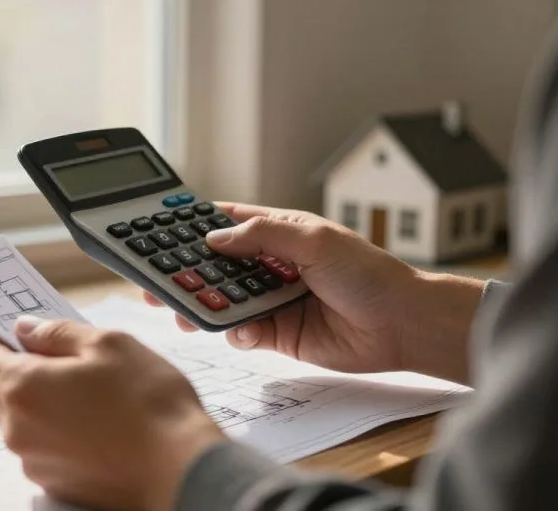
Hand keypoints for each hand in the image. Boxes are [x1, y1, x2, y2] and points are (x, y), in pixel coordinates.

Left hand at [0, 317, 226, 510]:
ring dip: (46, 406)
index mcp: (22, 388)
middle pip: (2, 392)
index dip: (4, 342)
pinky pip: (45, 449)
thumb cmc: (148, 401)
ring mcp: (34, 463)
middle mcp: (17, 430)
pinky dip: (62, 436)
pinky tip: (101, 430)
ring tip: (96, 400)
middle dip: (29, 373)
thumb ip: (57, 332)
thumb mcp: (108, 343)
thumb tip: (25, 329)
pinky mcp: (55, 485)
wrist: (180, 470)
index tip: (31, 337)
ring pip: (24, 422)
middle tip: (76, 366)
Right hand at [146, 202, 484, 382]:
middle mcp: (272, 265)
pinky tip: (244, 331)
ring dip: (203, 305)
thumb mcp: (314, 241)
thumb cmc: (368, 274)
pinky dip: (236, 332)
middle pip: (216, 266)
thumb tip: (216, 238)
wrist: (401, 326)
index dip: (195, 227)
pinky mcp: (278, 335)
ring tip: (185, 312)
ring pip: (223, 301)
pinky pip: (243, 333)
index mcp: (279, 233)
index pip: (228, 224)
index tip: (160, 232)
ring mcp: (273, 300)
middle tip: (156, 283)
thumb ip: (262, 236)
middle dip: (186, 273)